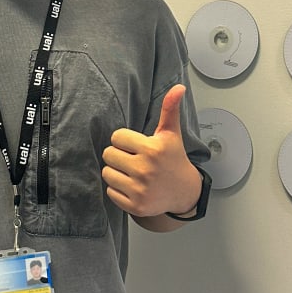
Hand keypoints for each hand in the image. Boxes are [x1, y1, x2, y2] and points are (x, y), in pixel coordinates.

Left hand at [101, 85, 201, 218]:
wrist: (185, 192)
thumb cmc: (174, 159)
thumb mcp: (171, 134)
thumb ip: (170, 109)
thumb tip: (178, 87)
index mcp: (152, 149)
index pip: (116, 137)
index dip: (124, 140)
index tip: (137, 146)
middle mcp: (145, 170)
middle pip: (108, 154)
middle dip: (119, 155)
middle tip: (134, 160)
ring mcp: (140, 190)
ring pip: (106, 173)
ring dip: (116, 172)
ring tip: (133, 173)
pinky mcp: (135, 206)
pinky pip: (110, 192)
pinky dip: (118, 189)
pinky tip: (133, 187)